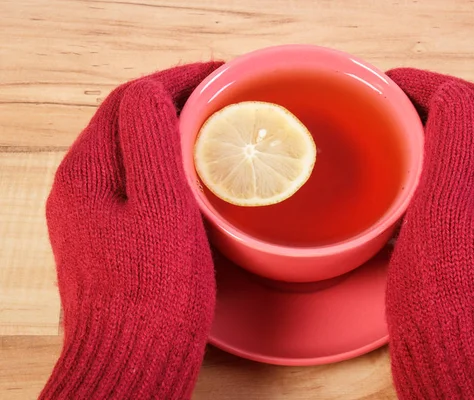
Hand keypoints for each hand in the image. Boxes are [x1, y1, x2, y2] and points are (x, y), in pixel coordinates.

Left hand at [41, 62, 221, 398]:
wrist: (135, 357)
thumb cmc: (153, 290)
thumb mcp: (160, 206)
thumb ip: (149, 142)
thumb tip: (151, 92)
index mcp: (87, 173)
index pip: (128, 101)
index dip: (173, 80)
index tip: (216, 74)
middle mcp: (81, 188)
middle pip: (126, 122)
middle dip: (172, 99)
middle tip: (218, 96)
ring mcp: (93, 213)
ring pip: (133, 150)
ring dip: (169, 129)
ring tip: (211, 124)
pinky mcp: (109, 235)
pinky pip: (137, 180)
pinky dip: (165, 162)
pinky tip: (193, 171)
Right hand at [385, 69, 473, 398]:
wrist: (459, 369)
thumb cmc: (445, 301)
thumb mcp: (442, 214)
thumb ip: (453, 148)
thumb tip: (450, 97)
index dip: (440, 85)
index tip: (394, 83)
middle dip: (439, 104)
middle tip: (392, 104)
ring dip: (437, 135)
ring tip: (396, 134)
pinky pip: (465, 188)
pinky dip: (436, 170)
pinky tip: (408, 182)